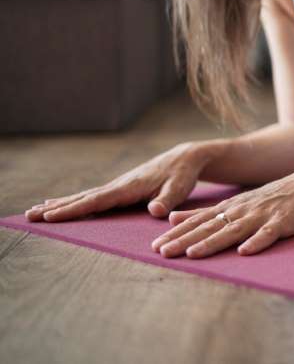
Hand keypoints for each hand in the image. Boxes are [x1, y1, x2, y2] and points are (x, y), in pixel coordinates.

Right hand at [24, 142, 211, 221]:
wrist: (185, 158)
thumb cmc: (183, 174)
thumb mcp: (180, 187)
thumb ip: (167, 200)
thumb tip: (154, 212)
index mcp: (129, 187)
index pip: (97, 200)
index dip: (74, 209)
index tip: (50, 215)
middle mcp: (118, 185)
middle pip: (83, 198)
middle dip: (56, 208)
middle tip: (28, 215)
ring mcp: (117, 186)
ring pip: (84, 197)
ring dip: (59, 205)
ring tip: (33, 211)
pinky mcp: (120, 188)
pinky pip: (92, 197)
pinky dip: (73, 202)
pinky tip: (59, 205)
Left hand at [151, 166, 293, 257]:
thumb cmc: (269, 198)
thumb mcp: (234, 202)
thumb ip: (204, 212)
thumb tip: (171, 217)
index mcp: (228, 208)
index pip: (198, 221)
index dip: (177, 234)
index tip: (154, 247)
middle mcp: (240, 211)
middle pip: (209, 227)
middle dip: (185, 240)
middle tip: (163, 252)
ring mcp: (260, 217)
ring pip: (233, 231)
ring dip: (213, 242)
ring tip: (194, 254)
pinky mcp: (281, 223)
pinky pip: (268, 234)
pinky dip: (257, 242)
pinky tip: (245, 252)